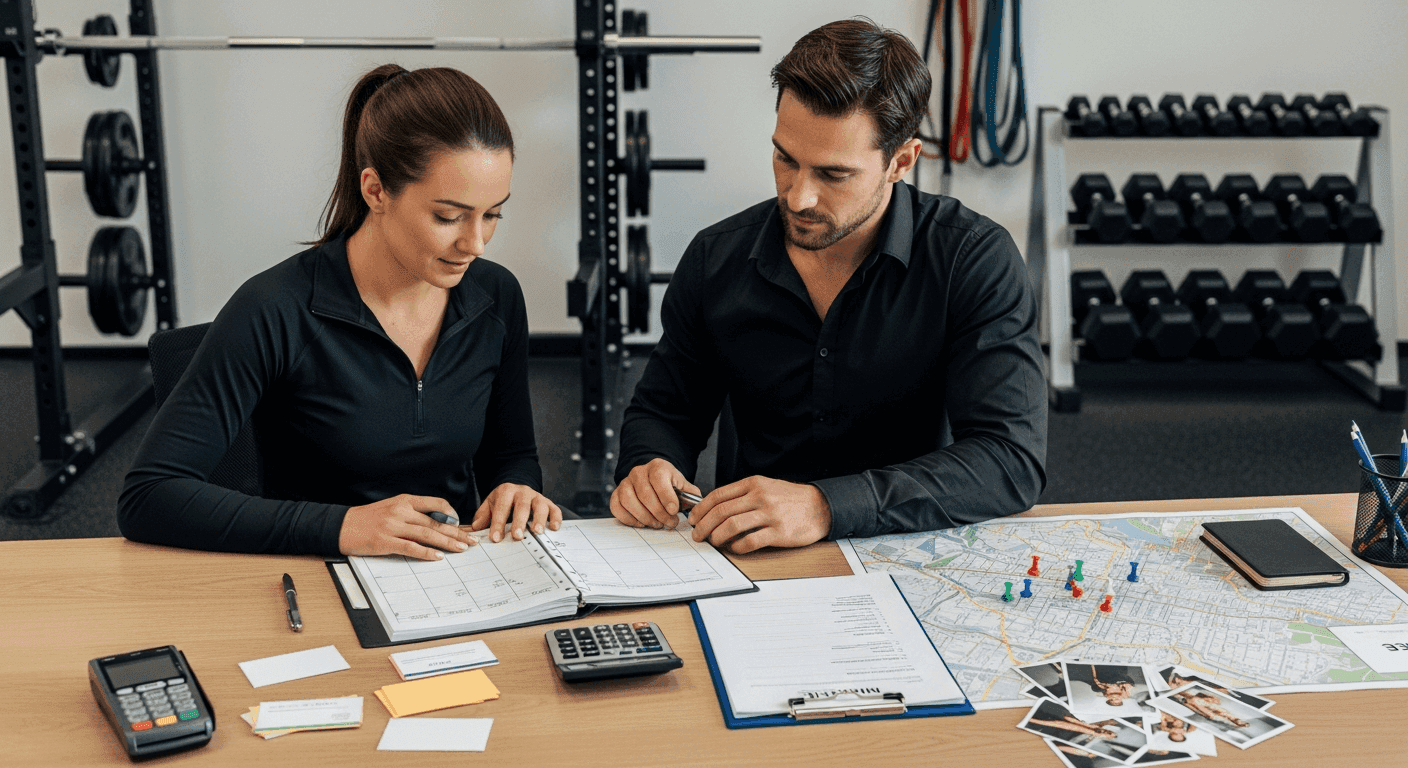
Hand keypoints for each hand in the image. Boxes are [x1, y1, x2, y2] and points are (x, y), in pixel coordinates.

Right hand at [339, 494, 476, 560]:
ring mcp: (393, 526)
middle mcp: (401, 511)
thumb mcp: (393, 507)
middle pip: (436, 522)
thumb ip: (413, 512)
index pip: (436, 503)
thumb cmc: (369, 518)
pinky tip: (437, 557)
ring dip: (447, 543)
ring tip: (461, 549)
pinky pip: (410, 547)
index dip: (452, 514)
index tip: (463, 525)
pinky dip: (426, 552)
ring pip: (427, 534)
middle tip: (472, 541)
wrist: (342, 525)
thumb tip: (438, 522)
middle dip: (457, 533)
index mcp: (405, 500)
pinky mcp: (385, 541)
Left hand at [469, 483, 561, 541]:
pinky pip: (555, 509)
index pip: (501, 508)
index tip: (496, 538)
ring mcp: (537, 497)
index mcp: (506, 491)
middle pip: (522, 506)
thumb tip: (475, 529)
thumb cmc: (503, 501)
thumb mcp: (490, 504)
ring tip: (537, 532)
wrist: (517, 488)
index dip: (498, 523)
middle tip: (517, 536)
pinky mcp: (548, 503)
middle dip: (520, 522)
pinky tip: (554, 528)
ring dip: (540, 519)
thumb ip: (482, 516)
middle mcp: (523, 492)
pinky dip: (556, 518)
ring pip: (540, 506)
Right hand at [610, 457, 699, 528]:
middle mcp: (639, 472)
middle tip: (669, 523)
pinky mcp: (616, 494)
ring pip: (628, 499)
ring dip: (643, 516)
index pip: (658, 478)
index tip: (674, 510)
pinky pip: (616, 506)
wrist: (652, 478)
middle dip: (658, 512)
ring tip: (656, 524)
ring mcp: (625, 483)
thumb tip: (697, 505)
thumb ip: (690, 494)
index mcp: (657, 467)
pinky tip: (641, 523)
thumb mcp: (682, 485)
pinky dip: (628, 518)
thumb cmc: (668, 484)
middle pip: (644, 493)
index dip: (666, 496)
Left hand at [687, 476, 830, 553]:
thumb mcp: (765, 487)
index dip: (701, 508)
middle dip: (704, 525)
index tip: (693, 518)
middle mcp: (760, 497)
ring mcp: (769, 514)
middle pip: (721, 511)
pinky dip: (737, 547)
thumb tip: (715, 509)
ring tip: (712, 542)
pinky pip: (750, 541)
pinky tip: (734, 548)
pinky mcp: (778, 532)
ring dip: (716, 536)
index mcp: (753, 484)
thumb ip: (743, 494)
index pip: (718, 495)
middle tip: (697, 534)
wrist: (820, 507)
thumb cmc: (790, 498)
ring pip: (732, 526)